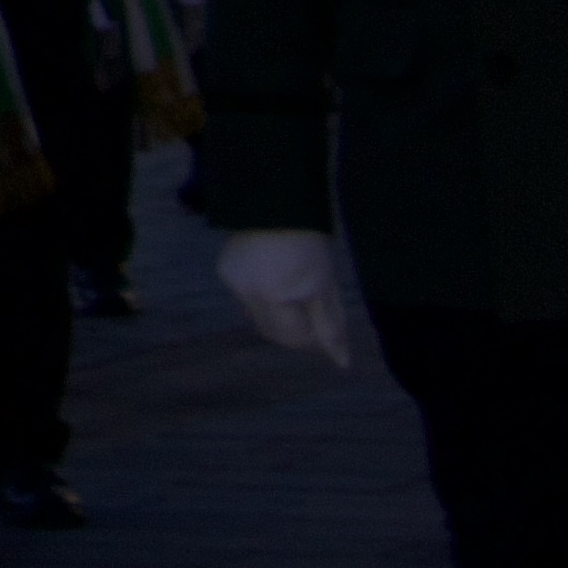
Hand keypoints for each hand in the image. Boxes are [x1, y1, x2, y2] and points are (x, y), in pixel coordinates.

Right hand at [220, 228, 352, 366]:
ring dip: (279, 316)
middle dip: (296, 331)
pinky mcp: (225, 272)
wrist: (275, 204)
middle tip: (314, 315)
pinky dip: (264, 298)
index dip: (314, 339)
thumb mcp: (325, 287)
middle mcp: (247, 293)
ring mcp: (233, 283)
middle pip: (274, 333)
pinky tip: (275, 278)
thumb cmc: (308, 244)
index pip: (295, 338)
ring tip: (295, 293)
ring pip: (259, 318)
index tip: (326, 328)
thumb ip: (331, 327)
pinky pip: (248, 300)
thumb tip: (342, 363)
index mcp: (275, 296)